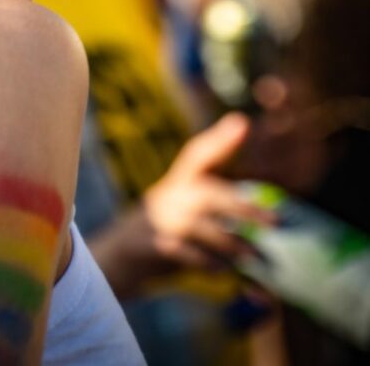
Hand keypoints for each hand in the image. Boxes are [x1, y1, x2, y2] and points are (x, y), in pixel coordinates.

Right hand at [89, 113, 273, 295]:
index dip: (220, 139)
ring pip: (202, 228)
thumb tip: (262, 203)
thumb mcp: (185, 204)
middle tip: (274, 221)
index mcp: (180, 181)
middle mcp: (170, 195)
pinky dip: (210, 264)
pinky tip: (225, 271)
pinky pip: (188, 255)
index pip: (199, 154)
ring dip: (232, 243)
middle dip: (243, 207)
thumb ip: (217, 199)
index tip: (242, 123)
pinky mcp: (154, 246)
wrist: (121, 254)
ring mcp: (160, 220)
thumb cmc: (166, 227)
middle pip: (209, 195)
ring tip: (255, 256)